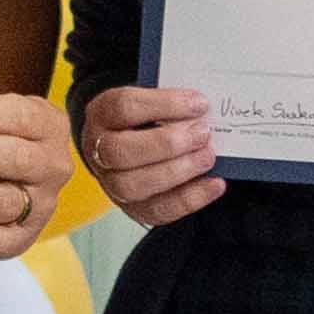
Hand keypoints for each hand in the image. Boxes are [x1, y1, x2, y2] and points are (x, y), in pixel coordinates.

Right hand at [78, 82, 230, 231]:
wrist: (136, 145)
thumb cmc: (148, 120)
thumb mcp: (153, 102)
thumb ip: (173, 105)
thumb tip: (204, 112)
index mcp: (102, 114)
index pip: (124, 107)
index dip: (164, 105)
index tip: (199, 103)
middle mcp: (98, 150)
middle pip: (120, 151)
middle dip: (168, 143)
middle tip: (203, 134)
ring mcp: (111, 183)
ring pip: (133, 185)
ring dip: (177, 171)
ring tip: (208, 157)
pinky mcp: (133, 208)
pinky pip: (157, 210)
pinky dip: (191, 198)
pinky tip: (215, 183)